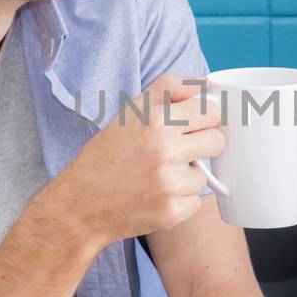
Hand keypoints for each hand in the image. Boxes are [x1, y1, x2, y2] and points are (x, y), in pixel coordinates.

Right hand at [50, 72, 224, 243]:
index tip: (193, 126)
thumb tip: (203, 84)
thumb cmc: (105, 156)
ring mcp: (169, 183)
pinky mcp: (171, 212)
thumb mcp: (129, 112)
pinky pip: (195, 201)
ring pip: (204, 174)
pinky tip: (155, 197)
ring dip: (186, 177)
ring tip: (157, 177)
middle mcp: (165, 150)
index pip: (210, 111)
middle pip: (216, 141)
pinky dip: (180, 201)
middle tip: (176, 152)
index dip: (203, 118)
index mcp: (155, 120)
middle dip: (201, 146)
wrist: (81, 205)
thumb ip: (167, 88)